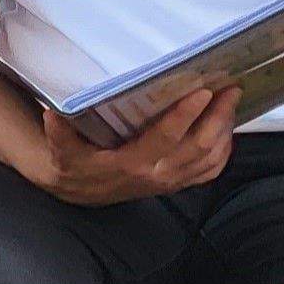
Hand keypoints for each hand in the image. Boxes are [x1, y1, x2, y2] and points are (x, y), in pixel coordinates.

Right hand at [31, 86, 237, 205]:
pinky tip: (226, 131)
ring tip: (231, 103)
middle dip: (218, 118)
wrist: (82, 193)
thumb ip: (59, 134)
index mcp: (133, 164)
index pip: (166, 138)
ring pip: (212, 159)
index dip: (186, 115)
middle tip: (229, 90)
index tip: (202, 92)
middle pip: (200, 147)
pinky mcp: (179, 184)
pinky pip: (211, 170)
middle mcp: (158, 175)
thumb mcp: (62, 151)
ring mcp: (172, 182)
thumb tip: (52, 114)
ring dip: (225, 131)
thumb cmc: (75, 166)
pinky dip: (224, 150)